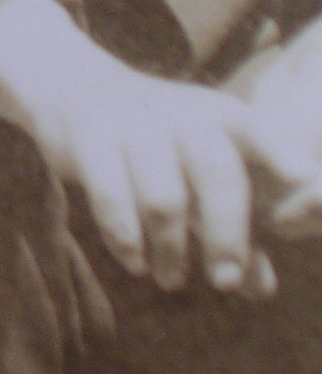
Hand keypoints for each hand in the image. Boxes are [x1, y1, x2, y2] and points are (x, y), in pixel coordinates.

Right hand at [0, 0, 312, 295]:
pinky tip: (134, 261)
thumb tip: (262, 287)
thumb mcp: (199, 172)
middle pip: (218, 174)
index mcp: (220, 118)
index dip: (282, 154)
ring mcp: (134, 124)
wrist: (75, 87)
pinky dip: (126, 238)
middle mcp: (182, 116)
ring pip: (165, 198)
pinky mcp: (90, 137)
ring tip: (171, 278)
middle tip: (225, 282)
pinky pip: (111, 198)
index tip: (305, 179)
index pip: (258, 131)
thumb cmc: (158, 143)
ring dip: (171, 249)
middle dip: (227, 236)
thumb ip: (236, 227)